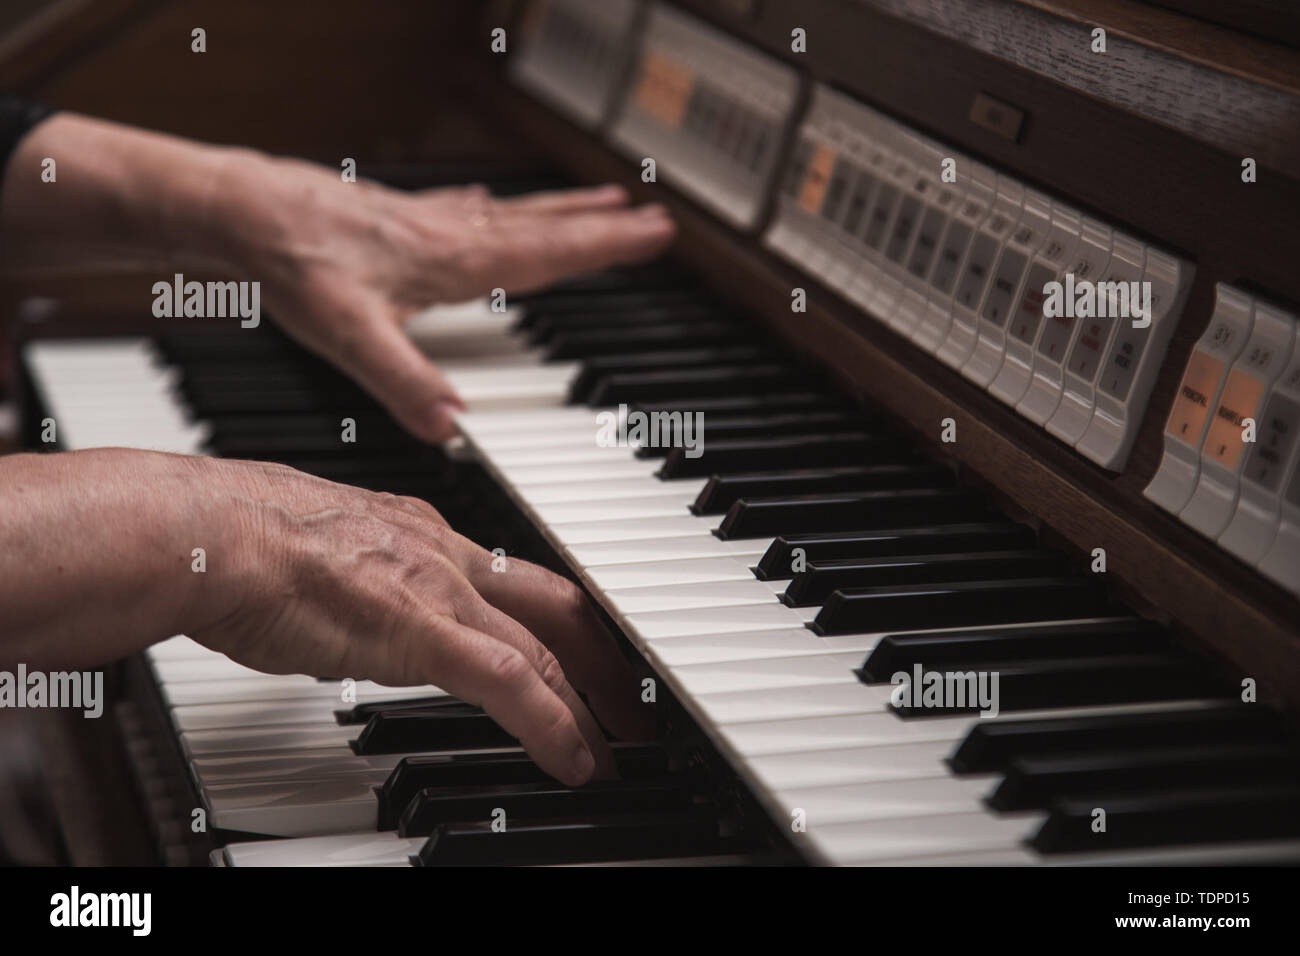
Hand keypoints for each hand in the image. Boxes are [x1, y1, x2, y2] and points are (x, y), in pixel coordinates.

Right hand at [186, 453, 652, 784]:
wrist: (210, 533)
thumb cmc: (238, 542)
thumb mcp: (321, 556)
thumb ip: (357, 584)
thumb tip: (356, 615)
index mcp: (421, 532)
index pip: (515, 578)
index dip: (559, 619)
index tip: (577, 653)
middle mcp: (445, 553)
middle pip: (558, 603)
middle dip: (605, 655)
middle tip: (632, 700)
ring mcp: (440, 590)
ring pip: (549, 647)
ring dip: (594, 701)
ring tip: (619, 744)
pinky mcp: (424, 631)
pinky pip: (514, 684)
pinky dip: (554, 726)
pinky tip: (576, 760)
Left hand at [210, 155, 675, 441]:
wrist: (240, 211)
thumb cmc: (292, 262)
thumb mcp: (350, 334)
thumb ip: (404, 381)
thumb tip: (450, 427)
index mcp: (453, 260)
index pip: (548, 253)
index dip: (605, 247)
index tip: (654, 233)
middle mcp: (449, 234)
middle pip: (542, 226)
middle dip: (599, 225)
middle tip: (649, 217)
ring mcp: (426, 221)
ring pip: (511, 213)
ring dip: (559, 210)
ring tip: (599, 201)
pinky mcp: (398, 218)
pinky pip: (469, 210)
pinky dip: (497, 207)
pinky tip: (489, 203)